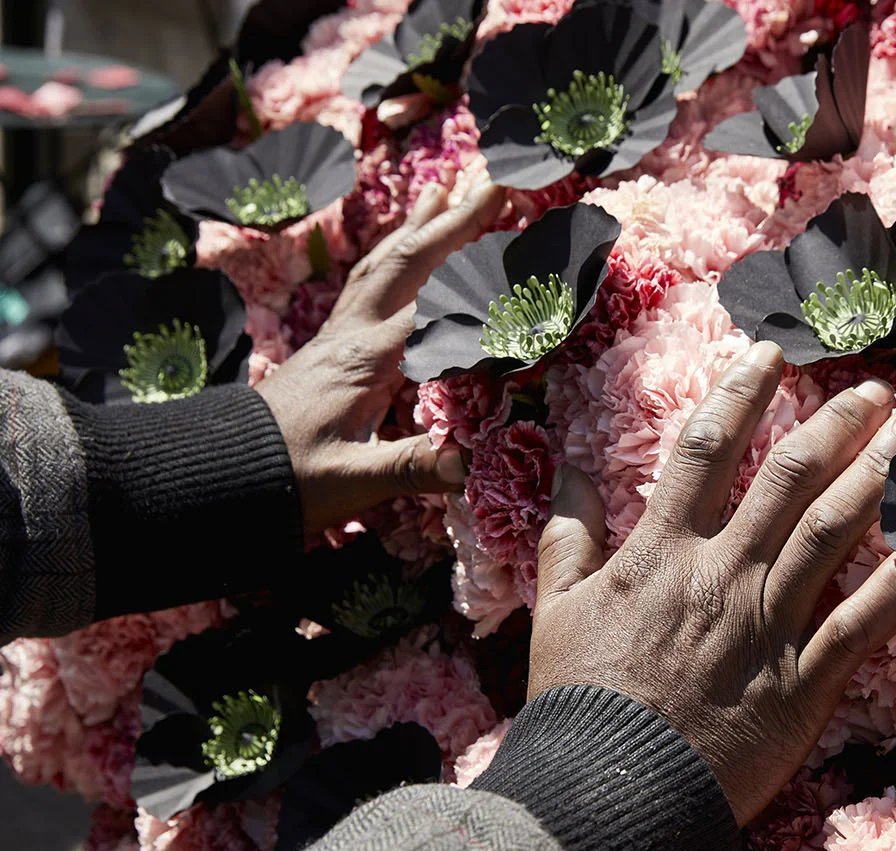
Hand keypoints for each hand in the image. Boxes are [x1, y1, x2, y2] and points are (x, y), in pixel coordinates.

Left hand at [255, 182, 507, 532]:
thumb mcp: (354, 479)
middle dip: (453, 220)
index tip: (527, 252)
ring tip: (441, 188)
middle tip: (491, 184)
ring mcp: (339, 334)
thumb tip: (475, 464)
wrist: (225, 471)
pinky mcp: (330, 345)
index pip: (438, 304)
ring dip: (417, 224)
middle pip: (408, 260)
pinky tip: (398, 251)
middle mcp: (354, 332)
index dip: (485, 278)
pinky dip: (392, 254)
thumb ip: (414, 467)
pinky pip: (367, 282)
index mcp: (369, 357)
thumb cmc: (291, 476)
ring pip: (383, 262)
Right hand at [531, 342, 895, 824]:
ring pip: (834, 530)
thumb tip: (571, 476)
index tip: (771, 355)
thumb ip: (568, 538)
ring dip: (881, 472)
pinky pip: (866, 624)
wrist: (609, 795)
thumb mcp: (556, 612)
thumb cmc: (579, 706)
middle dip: (835, 422)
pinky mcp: (804, 683)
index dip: (739, 394)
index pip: (704, 450)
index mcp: (661, 552)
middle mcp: (723, 574)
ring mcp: (768, 625)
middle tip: (876, 388)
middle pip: (788, 476)